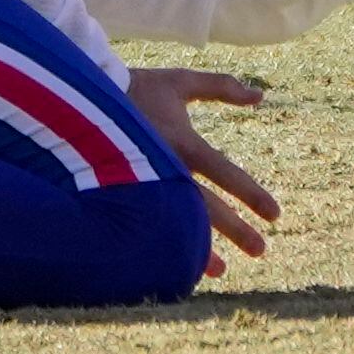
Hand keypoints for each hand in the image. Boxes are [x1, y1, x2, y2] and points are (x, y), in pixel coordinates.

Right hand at [125, 65, 277, 276]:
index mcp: (182, 142)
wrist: (78, 102)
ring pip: (177, 223)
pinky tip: (178, 265)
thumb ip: (221, 87)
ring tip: (223, 271)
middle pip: (205, 206)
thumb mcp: (179, 82)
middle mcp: (165, 168)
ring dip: (200, 249)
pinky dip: (164, 245)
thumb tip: (260, 96)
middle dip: (235, 230)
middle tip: (261, 250)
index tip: (275, 214)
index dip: (251, 194)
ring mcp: (143, 185)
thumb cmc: (137, 88)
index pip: (225, 172)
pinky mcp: (122, 196)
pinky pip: (150, 226)